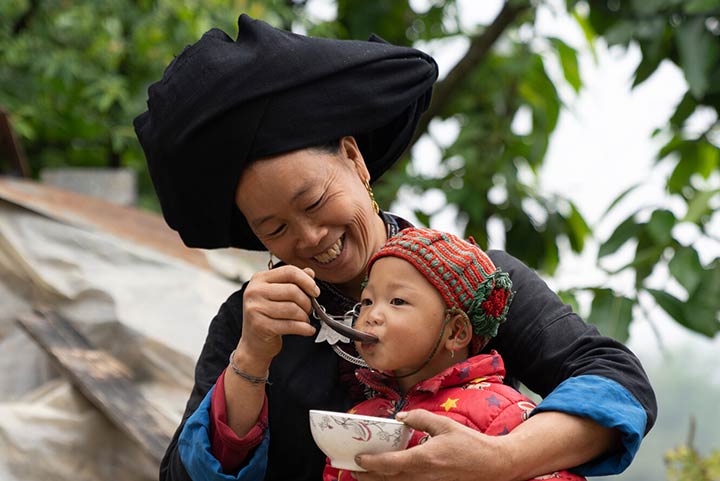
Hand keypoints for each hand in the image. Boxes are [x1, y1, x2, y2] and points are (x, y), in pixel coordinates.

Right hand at [238, 265, 319, 361]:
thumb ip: (293, 281)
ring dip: (304, 316)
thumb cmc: (268, 316)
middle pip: (292, 290)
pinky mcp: (260, 326)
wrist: (253, 342)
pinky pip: (291, 325)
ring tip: (305, 320)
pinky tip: (308, 329)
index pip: (289, 271)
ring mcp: (255, 308)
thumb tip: (310, 272)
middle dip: (307, 302)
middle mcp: (254, 291)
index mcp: (259, 279)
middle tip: (309, 310)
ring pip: (293, 308)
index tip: (315, 291)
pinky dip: (304, 328)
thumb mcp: (277, 294)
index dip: (307, 281)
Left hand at [353, 409, 519, 480]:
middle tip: (352, 470)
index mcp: (425, 458)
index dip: (371, 463)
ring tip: (364, 475)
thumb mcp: (444, 424)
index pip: (390, 464)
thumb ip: (419, 419)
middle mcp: (423, 476)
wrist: (492, 465)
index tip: (358, 459)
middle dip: (367, 476)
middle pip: (388, 480)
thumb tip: (399, 418)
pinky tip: (388, 477)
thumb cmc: (470, 444)